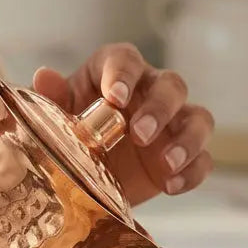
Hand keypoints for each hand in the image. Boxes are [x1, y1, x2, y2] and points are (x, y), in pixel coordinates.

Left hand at [32, 43, 213, 206]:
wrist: (84, 176)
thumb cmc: (71, 131)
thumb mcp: (57, 117)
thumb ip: (53, 98)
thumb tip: (43, 76)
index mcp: (115, 73)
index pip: (125, 60)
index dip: (123, 75)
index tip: (114, 97)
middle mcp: (150, 91)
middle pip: (171, 85)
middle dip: (159, 108)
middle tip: (139, 134)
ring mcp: (172, 124)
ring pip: (198, 118)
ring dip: (187, 139)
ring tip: (166, 163)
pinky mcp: (184, 156)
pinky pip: (203, 159)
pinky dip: (192, 172)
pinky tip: (170, 186)